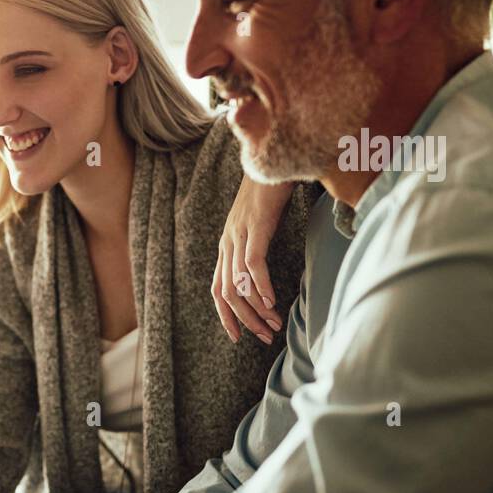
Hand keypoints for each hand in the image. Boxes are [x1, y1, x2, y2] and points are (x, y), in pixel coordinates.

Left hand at [213, 177, 292, 343]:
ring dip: (257, 309)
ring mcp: (240, 234)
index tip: (239, 336)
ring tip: (274, 324)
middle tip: (264, 337)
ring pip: (240, 284)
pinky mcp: (256, 226)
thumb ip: (258, 244)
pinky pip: (254, 265)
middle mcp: (228, 242)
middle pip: (226, 293)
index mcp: (227, 244)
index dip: (226, 316)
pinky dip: (261, 287)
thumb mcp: (259, 222)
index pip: (218, 289)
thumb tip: (265, 269)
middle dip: (244, 320)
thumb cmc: (270, 189)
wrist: (270, 154)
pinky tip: (273, 302)